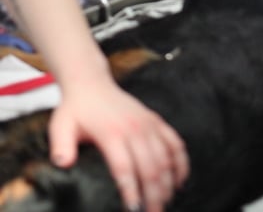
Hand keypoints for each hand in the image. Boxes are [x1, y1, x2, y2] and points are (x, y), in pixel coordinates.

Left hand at [48, 79, 188, 211]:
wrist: (91, 84)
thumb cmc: (75, 109)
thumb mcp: (61, 126)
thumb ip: (60, 146)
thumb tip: (64, 164)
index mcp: (111, 133)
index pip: (125, 168)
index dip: (132, 192)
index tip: (135, 210)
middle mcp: (134, 128)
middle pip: (150, 167)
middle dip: (154, 195)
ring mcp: (148, 123)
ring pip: (165, 157)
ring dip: (168, 183)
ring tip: (164, 204)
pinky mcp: (155, 120)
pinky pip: (175, 142)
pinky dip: (181, 162)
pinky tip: (180, 181)